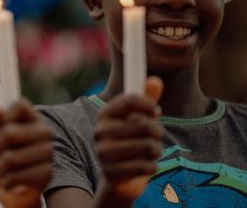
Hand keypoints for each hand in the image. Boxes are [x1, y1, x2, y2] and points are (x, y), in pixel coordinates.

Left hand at [0, 99, 52, 207]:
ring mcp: (48, 151)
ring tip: (4, 171)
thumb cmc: (4, 158)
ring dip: (0, 168)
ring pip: (11, 158)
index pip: (20, 105)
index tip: (2, 129)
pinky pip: (18, 176)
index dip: (5, 117)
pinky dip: (8, 182)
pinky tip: (11, 182)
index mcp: (33, 118)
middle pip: (9, 133)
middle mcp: (45, 131)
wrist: (15, 188)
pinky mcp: (48, 172)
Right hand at [94, 76, 163, 200]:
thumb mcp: (139, 118)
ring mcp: (103, 152)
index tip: (156, 111)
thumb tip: (155, 81)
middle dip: (157, 131)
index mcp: (104, 114)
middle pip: (142, 124)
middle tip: (156, 135)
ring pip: (147, 146)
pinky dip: (152, 167)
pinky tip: (146, 166)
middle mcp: (100, 131)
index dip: (148, 104)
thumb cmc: (131, 140)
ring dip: (156, 150)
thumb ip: (147, 99)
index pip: (129, 100)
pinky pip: (145, 166)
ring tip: (152, 151)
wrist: (119, 175)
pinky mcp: (110, 172)